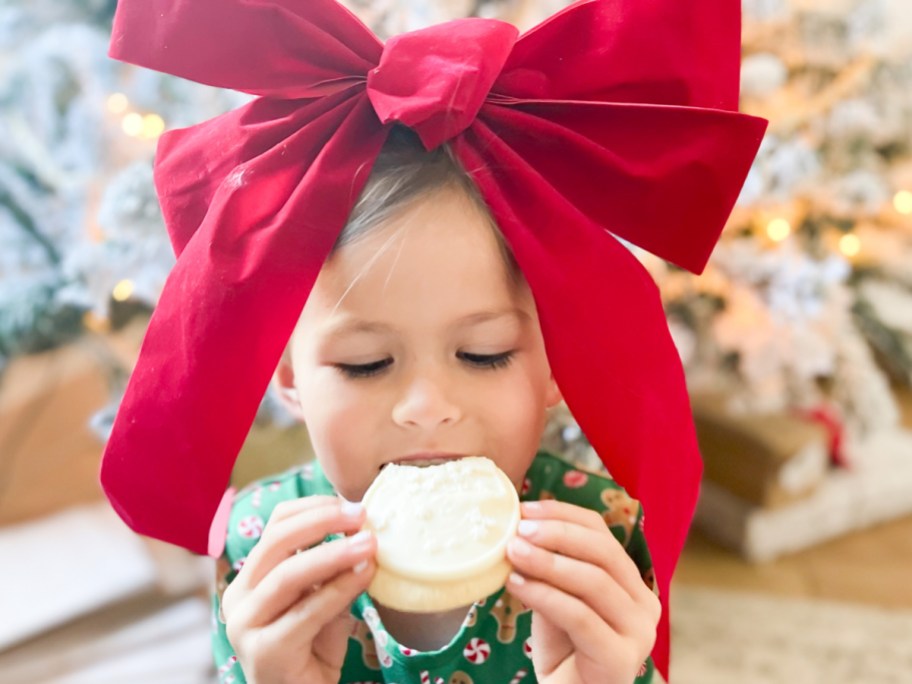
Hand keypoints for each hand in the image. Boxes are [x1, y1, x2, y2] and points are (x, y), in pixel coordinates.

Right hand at [220, 496, 375, 683]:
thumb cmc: (314, 650)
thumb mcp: (325, 599)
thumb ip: (333, 570)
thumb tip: (364, 532)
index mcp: (250, 578)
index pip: (275, 525)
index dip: (313, 508)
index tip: (350, 504)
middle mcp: (239, 597)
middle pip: (276, 541)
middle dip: (322, 522)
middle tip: (361, 515)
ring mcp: (245, 625)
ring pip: (289, 575)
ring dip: (334, 554)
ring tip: (369, 544)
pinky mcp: (263, 652)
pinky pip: (306, 612)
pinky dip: (338, 589)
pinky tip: (364, 575)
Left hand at [505, 500, 659, 683]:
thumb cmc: (563, 654)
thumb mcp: (555, 602)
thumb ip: (549, 572)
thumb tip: (521, 531)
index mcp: (631, 584)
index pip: (602, 534)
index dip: (564, 515)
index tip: (526, 508)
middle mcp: (644, 605)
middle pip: (604, 552)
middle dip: (558, 534)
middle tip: (520, 529)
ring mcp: (639, 633)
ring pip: (594, 582)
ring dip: (548, 562)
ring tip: (512, 553)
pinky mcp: (621, 658)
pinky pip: (580, 616)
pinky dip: (545, 595)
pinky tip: (516, 585)